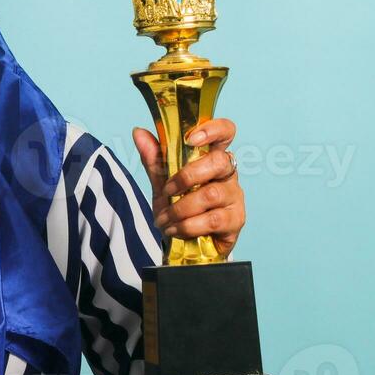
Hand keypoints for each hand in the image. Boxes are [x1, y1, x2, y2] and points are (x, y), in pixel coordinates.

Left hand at [131, 118, 245, 258]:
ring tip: (165, 219)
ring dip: (181, 208)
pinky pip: (212, 219)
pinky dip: (187, 226)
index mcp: (212, 158)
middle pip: (219, 161)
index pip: (225, 132)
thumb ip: (154, 159)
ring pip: (211, 194)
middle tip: (167, 191)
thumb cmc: (180, 209)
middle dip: (187, 176)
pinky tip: (175, 229)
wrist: (185, 244)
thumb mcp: (162, 183)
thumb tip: (138, 132)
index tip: (190, 138)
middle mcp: (228, 174)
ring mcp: (235, 196)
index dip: (213, 129)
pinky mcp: (235, 220)